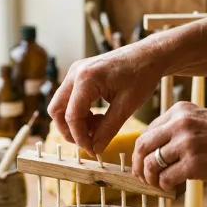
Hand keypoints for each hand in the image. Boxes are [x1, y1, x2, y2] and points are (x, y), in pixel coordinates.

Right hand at [47, 43, 165, 155]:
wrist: (150, 55)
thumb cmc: (142, 75)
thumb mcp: (127, 106)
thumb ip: (108, 129)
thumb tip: (95, 149)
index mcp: (86, 79)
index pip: (72, 116)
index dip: (80, 138)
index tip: (93, 151)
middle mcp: (75, 73)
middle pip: (56, 110)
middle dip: (69, 131)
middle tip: (89, 142)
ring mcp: (76, 73)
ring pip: (61, 105)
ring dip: (75, 122)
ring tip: (98, 128)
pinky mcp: (80, 75)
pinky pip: (70, 99)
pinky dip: (79, 113)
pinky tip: (99, 118)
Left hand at [132, 102, 206, 191]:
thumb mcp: (201, 121)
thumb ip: (178, 129)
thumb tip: (153, 150)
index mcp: (180, 110)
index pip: (147, 131)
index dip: (141, 151)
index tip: (143, 163)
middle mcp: (180, 123)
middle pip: (143, 146)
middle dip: (138, 165)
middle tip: (142, 177)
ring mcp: (186, 143)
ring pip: (151, 164)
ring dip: (151, 179)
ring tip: (158, 185)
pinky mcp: (194, 164)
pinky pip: (166, 178)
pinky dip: (164, 186)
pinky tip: (172, 188)